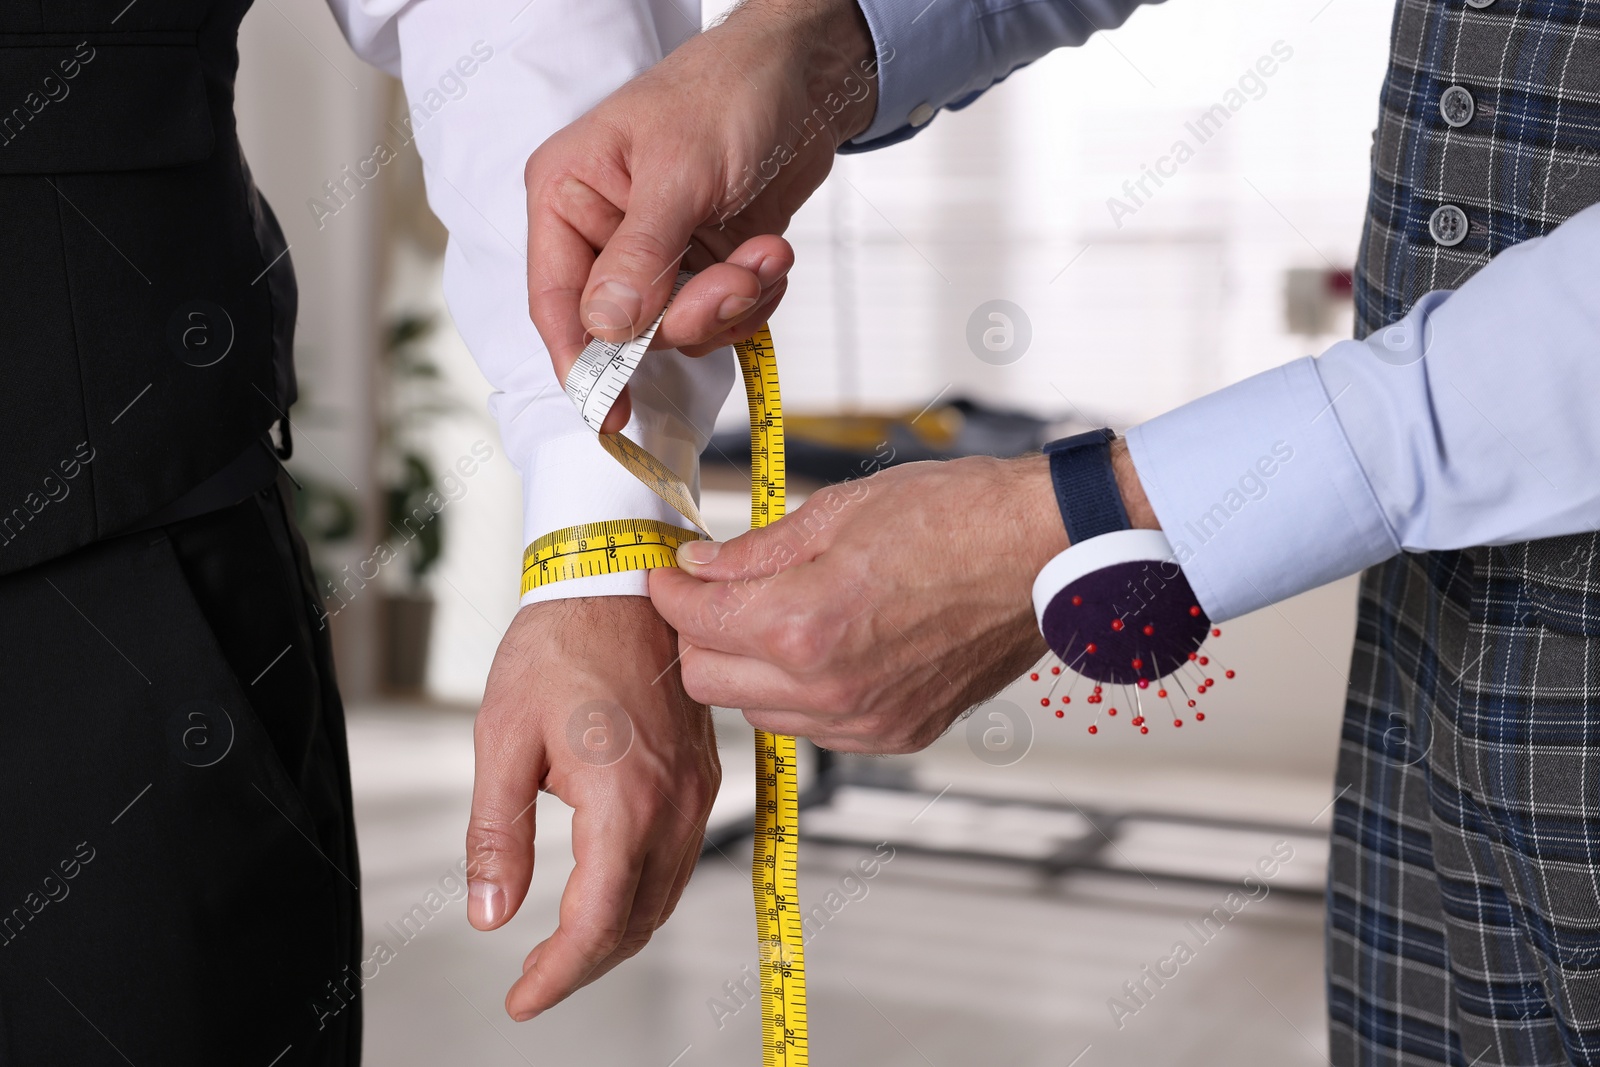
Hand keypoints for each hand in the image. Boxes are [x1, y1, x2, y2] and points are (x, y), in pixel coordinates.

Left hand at [465, 596, 718, 1020]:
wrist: (617, 580)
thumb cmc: (561, 643)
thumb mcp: (502, 739)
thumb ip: (498, 834)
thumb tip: (490, 911)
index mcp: (624, 798)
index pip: (598, 921)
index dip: (558, 974)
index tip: (522, 997)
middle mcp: (673, 801)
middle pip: (638, 921)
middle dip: (585, 964)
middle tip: (534, 981)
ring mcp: (694, 789)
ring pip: (665, 895)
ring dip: (617, 934)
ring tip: (564, 949)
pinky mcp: (700, 774)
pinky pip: (680, 858)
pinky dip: (644, 894)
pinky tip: (609, 894)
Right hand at [525, 0, 878, 430]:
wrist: (806, 76)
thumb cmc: (728, 92)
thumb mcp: (679, 173)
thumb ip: (640, 257)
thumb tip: (605, 329)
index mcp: (568, 198)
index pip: (555, 301)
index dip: (582, 363)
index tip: (612, 414)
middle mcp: (604, 233)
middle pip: (627, 329)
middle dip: (691, 316)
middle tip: (736, 280)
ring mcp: (657, 254)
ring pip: (679, 330)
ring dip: (732, 304)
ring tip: (764, 254)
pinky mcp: (704, 264)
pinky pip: (720, 317)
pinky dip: (753, 299)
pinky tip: (772, 254)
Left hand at [648, 456, 1066, 750]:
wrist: (1043, 553)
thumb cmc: (957, 518)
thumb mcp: (838, 510)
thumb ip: (755, 551)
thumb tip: (701, 567)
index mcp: (803, 624)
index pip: (692, 622)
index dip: (669, 589)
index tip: (671, 572)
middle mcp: (828, 687)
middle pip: (707, 682)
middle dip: (699, 635)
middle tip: (716, 594)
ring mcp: (865, 721)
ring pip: (755, 713)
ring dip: (747, 670)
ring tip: (776, 618)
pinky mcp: (897, 735)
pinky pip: (813, 728)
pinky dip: (800, 694)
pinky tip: (826, 648)